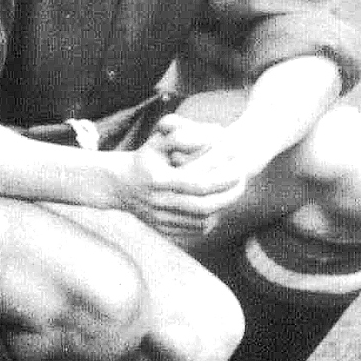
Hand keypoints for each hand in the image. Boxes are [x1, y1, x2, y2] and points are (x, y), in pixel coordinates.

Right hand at [114, 116, 251, 239]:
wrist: (117, 185)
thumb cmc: (143, 158)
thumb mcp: (157, 141)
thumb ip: (183, 134)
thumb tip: (215, 131)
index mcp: (158, 180)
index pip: (199, 183)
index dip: (223, 177)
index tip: (239, 166)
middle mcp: (159, 202)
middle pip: (204, 205)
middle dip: (229, 194)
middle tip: (243, 181)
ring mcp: (160, 219)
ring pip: (201, 219)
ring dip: (222, 206)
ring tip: (234, 192)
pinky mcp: (163, 230)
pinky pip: (194, 229)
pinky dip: (209, 220)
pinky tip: (217, 206)